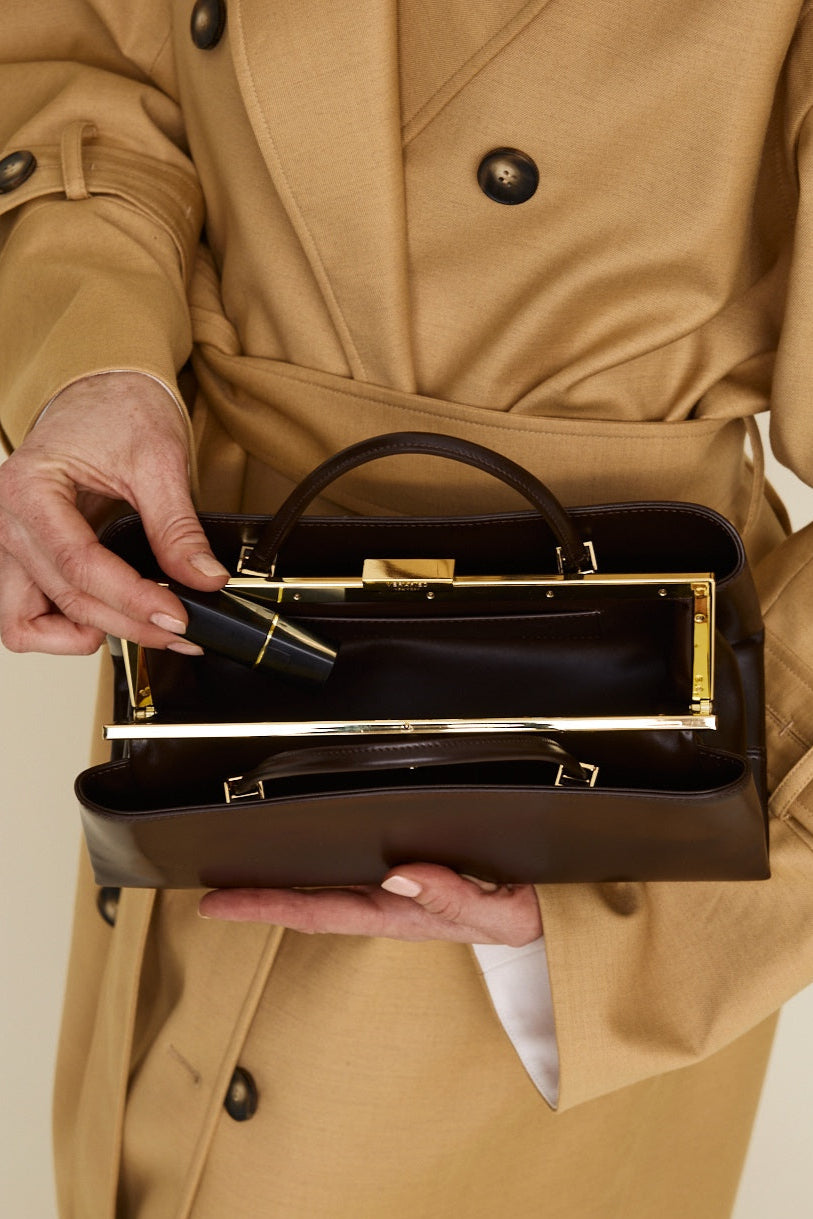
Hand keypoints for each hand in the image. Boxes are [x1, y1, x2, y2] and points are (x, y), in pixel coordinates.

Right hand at [0, 372, 229, 653]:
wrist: (104, 391)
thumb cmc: (118, 411)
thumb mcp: (158, 462)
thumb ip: (177, 527)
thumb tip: (204, 578)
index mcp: (30, 489)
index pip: (79, 565)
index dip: (132, 600)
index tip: (178, 617)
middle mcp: (8, 521)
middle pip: (63, 598)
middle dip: (126, 622)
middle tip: (181, 629)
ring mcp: (12, 543)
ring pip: (27, 620)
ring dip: (82, 634)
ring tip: (139, 624)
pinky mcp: (27, 558)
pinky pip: (28, 613)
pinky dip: (64, 626)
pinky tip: (108, 616)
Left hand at [198, 865, 542, 945]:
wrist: (557, 922)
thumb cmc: (530, 916)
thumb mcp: (502, 912)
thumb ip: (455, 900)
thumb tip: (402, 875)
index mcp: (404, 914)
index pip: (319, 910)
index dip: (264, 906)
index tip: (215, 902)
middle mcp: (393, 904)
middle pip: (311, 900)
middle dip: (259, 894)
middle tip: (208, 881)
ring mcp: (401, 893)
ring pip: (330, 886)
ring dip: (286, 878)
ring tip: (243, 862)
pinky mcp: (415, 878)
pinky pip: (358, 872)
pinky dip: (323, 862)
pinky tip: (308, 850)